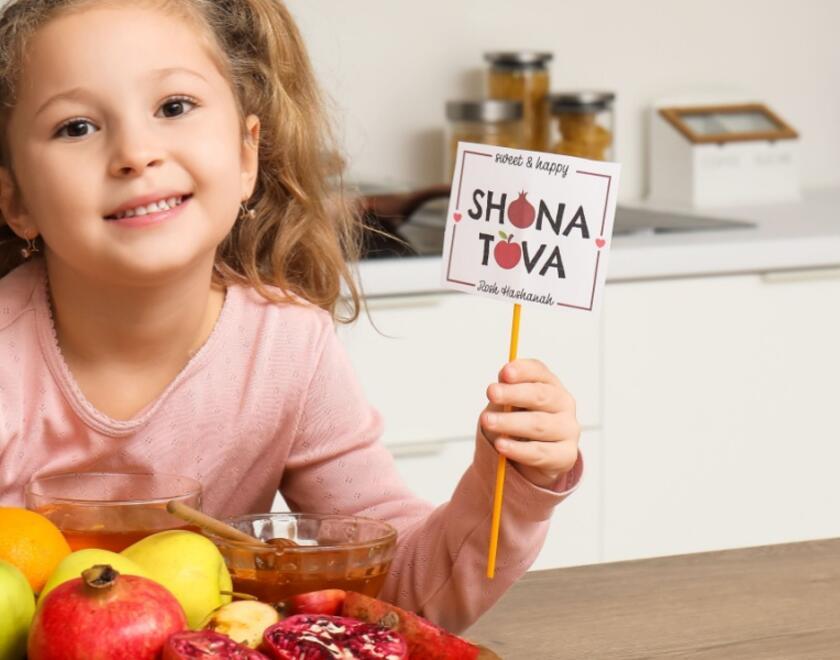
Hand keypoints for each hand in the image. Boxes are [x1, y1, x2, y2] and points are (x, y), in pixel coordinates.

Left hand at [479, 359, 580, 488]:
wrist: (525, 457)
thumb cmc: (515, 422)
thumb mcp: (506, 404)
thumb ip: (504, 392)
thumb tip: (499, 384)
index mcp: (549, 383)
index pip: (539, 371)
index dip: (522, 371)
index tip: (505, 373)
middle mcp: (563, 403)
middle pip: (541, 396)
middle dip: (514, 393)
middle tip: (492, 393)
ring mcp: (567, 429)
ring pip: (538, 424)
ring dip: (510, 422)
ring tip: (488, 421)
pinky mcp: (566, 455)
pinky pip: (540, 452)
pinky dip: (518, 449)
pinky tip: (501, 445)